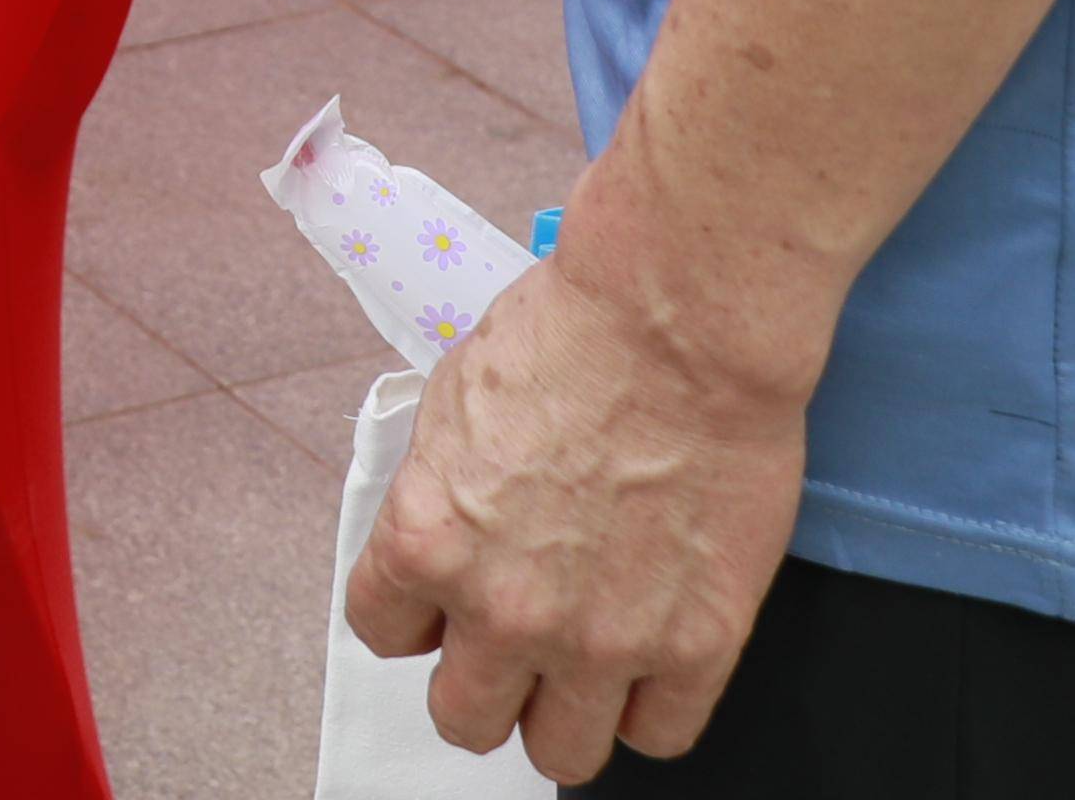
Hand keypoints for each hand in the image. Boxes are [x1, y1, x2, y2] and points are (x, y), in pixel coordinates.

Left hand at [344, 232, 812, 778]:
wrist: (679, 320)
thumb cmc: (573, 332)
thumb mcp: (452, 402)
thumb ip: (441, 494)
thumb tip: (450, 531)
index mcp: (427, 540)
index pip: (381, 630)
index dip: (413, 615)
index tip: (438, 603)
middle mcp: (503, 609)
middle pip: (464, 718)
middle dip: (481, 683)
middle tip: (511, 647)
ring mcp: (601, 640)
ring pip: (560, 753)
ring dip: (565, 711)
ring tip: (585, 664)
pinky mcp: (694, 647)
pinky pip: (659, 735)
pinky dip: (652, 705)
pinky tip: (653, 659)